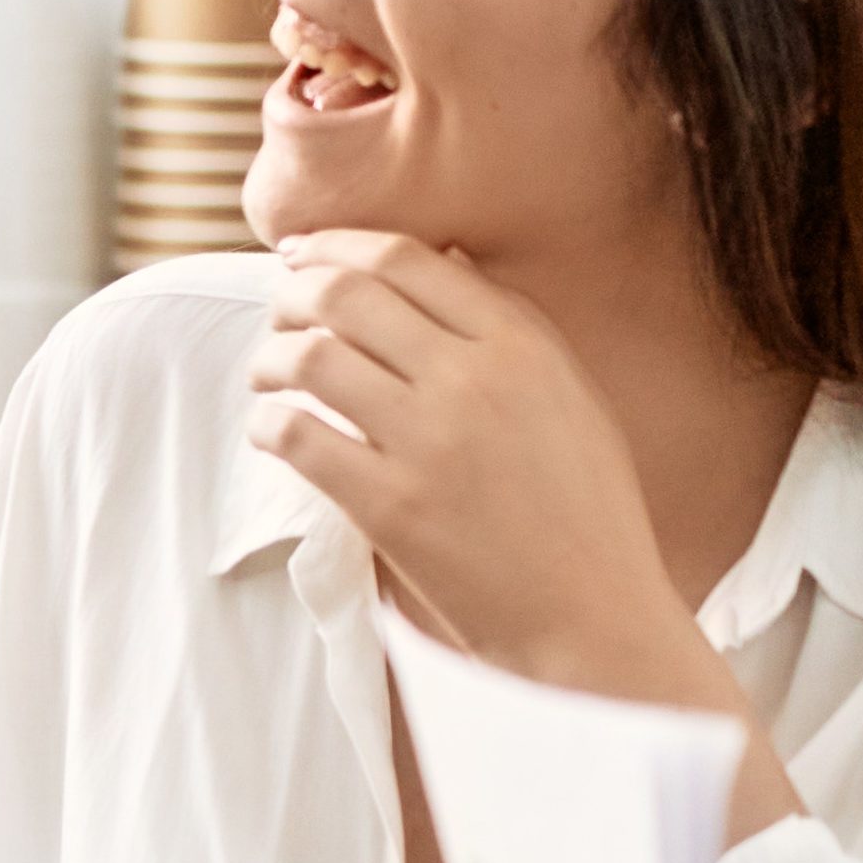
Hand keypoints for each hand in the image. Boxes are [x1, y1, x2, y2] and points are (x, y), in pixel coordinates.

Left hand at [248, 232, 716, 700]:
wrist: (595, 617)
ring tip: (269, 376)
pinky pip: (296, 435)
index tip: (300, 256)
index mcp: (524, 345)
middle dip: (290, 294)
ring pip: (308, 357)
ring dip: (269, 358)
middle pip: (344, 294)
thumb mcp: (570, 396)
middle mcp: (475, 381)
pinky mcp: (390, 507)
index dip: (335, 245)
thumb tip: (441, 252)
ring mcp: (430, 444)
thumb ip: (510, 322)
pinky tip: (275, 432)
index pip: (405, 258)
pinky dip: (268, 423)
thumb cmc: (583, 507)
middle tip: (279, 316)